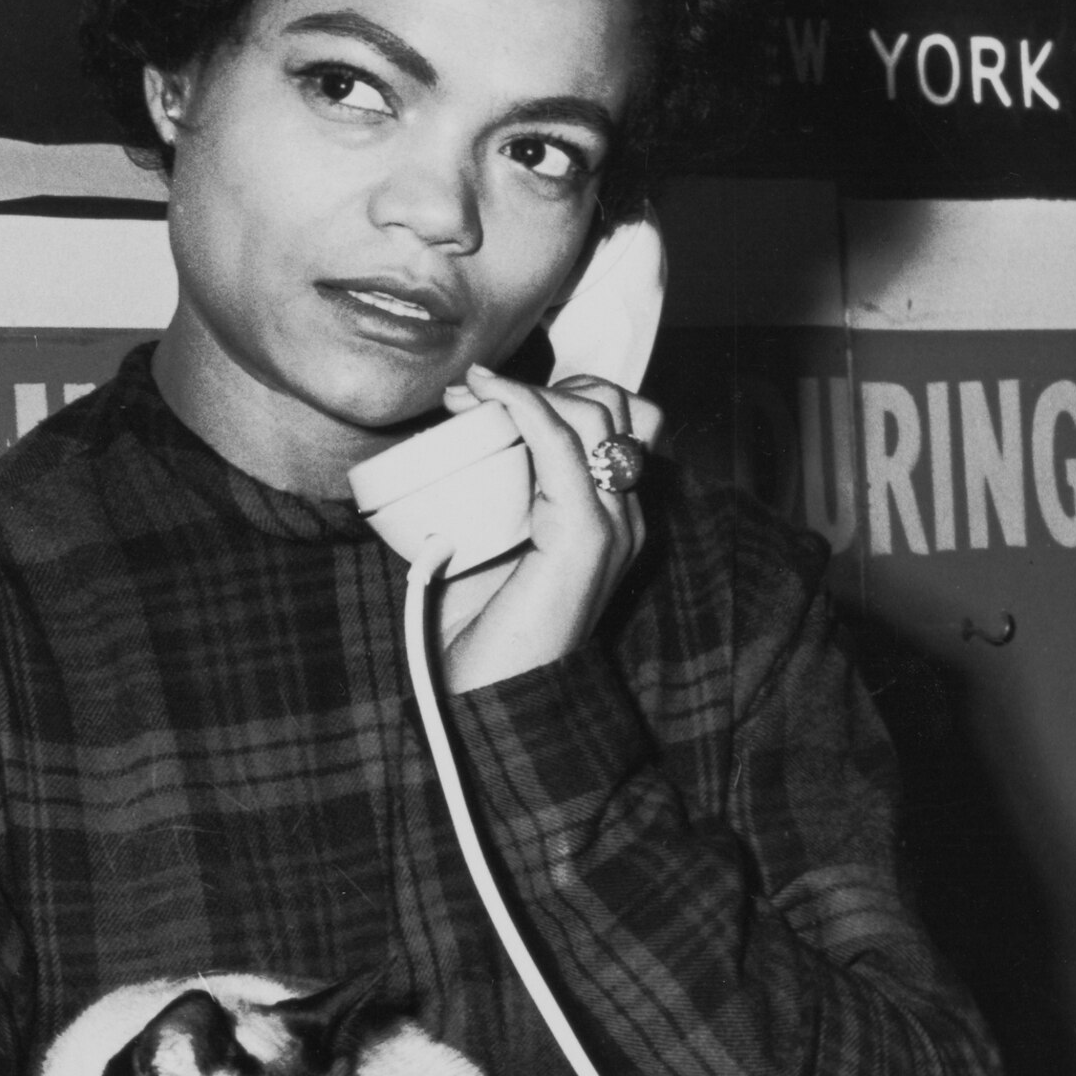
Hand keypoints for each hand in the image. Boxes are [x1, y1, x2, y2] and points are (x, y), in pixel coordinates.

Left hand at [437, 369, 663, 692]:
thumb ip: (491, 493)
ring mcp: (612, 526)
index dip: (560, 389)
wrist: (488, 695)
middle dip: (546, 380)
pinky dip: (523, 406)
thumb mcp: (490, 542)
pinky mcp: (585, 537)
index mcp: (611, 516)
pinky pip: (563, 445)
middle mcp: (624, 517)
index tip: (486, 392)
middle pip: (614, 405)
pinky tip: (485, 396)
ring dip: (528, 388)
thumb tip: (450, 434)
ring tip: (470, 394)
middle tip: (474, 392)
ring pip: (595, 413)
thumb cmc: (480, 627)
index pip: (617, 420)